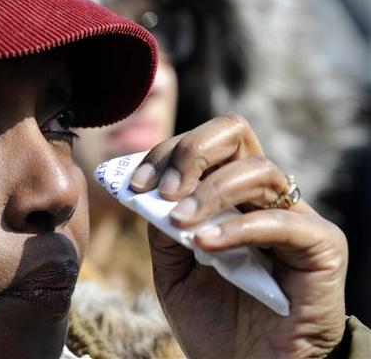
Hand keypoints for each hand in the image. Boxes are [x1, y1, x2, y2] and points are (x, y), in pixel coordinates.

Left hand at [130, 115, 346, 357]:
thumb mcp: (173, 271)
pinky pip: (280, 220)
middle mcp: (263, 197)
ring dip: (210, 192)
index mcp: (229, 196)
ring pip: (257, 169)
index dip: (166, 153)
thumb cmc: (213, 323)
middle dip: (191, 152)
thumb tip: (148, 191)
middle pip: (234, 133)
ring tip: (181, 224)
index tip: (135, 185)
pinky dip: (237, 227)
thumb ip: (163, 230)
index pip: (204, 145)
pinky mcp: (321, 246)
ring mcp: (294, 218)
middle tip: (163, 191)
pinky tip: (205, 244)